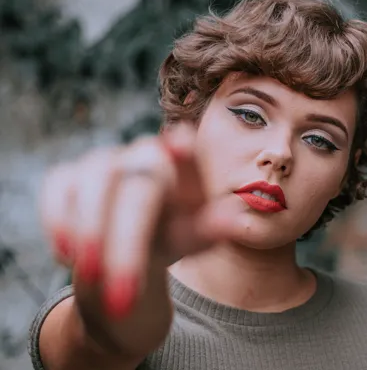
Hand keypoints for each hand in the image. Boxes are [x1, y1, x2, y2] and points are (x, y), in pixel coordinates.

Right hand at [38, 123, 228, 318]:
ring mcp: (106, 163)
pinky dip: (58, 219)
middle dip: (126, 244)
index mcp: (184, 173)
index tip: (182, 145)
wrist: (124, 264)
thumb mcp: (189, 243)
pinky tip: (67, 255)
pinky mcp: (70, 176)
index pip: (187, 158)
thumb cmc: (167, 245)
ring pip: (91, 181)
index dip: (183, 153)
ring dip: (88, 232)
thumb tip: (233, 220)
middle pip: (136, 187)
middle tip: (123, 297)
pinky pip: (59, 186)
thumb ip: (206, 233)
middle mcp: (145, 159)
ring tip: (92, 276)